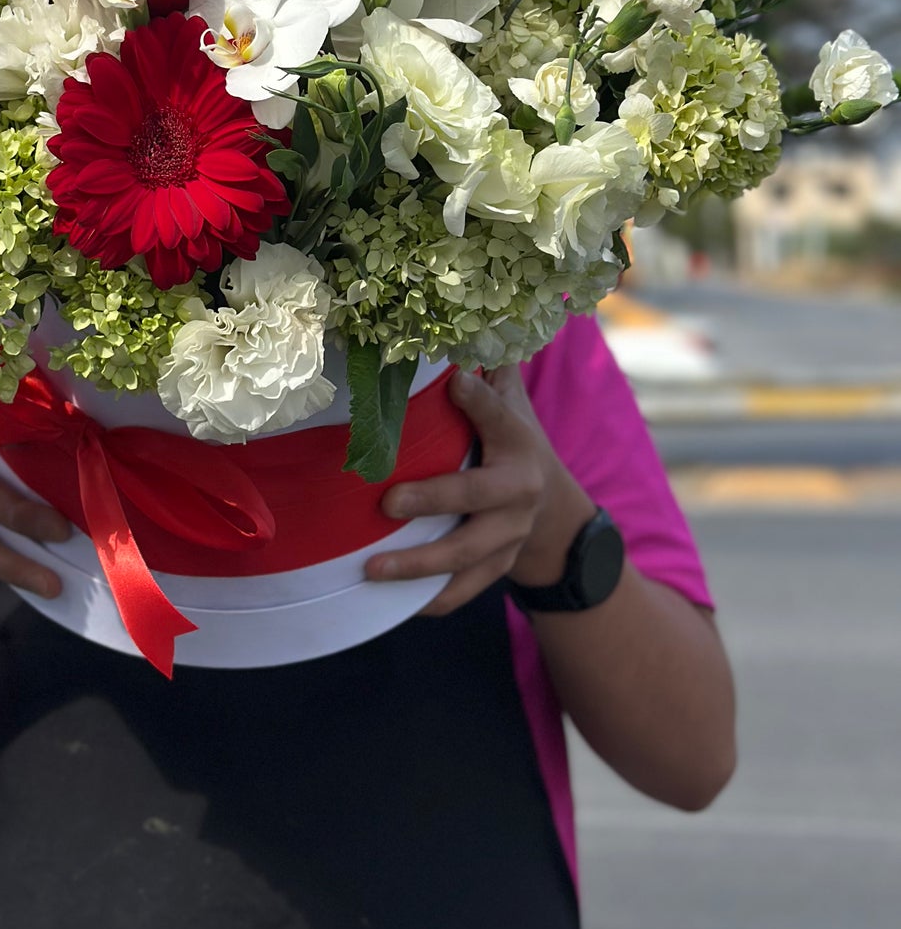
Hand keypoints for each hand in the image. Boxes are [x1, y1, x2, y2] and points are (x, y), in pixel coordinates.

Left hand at [364, 366, 594, 614]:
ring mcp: (509, 536)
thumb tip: (459, 322)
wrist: (556, 512)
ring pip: (465, 555)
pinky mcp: (498, 569)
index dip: (479, 401)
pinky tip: (395, 606)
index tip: (456, 383)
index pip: (499, 417)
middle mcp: (518, 491)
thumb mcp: (512, 405)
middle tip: (387, 503)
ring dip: (418, 565)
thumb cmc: (513, 444)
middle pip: (475, 497)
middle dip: (432, 501)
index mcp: (519, 443)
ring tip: (371, 568)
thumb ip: (489, 371)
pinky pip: (464, 592)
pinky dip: (432, 601)